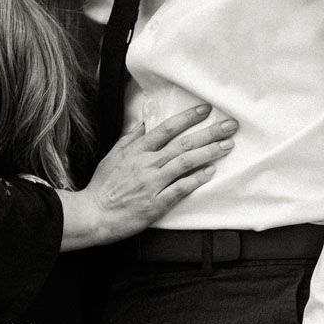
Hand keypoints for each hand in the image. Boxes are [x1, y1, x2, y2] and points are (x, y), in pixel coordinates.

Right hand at [59, 103, 237, 250]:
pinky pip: (180, 188)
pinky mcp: (156, 203)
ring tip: (226, 146)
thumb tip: (142, 123)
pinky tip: (210, 172)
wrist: (94, 214)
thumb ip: (130, 138)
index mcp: (137, 150)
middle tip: (229, 126)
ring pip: (185, 163)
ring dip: (208, 153)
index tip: (205, 109)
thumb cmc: (103, 186)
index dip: (188, 117)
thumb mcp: (112, 155)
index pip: (167, 128)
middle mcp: (147, 163)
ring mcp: (153, 183)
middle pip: (183, 143)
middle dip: (209, 132)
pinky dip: (196, 179)